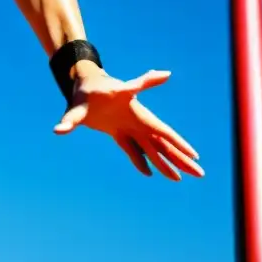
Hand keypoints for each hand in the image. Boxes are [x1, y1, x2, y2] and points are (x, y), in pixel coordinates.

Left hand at [53, 65, 203, 180]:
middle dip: (181, 159)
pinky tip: (149, 174)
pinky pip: (132, 149)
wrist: (81, 82)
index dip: (179, 143)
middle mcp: (136, 121)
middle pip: (162, 145)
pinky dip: (141, 161)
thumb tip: (60, 131)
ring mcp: (127, 127)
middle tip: (200, 174)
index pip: (162, 132)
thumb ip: (76, 118)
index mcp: (136, 114)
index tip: (195, 154)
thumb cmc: (89, 90)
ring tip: (178, 180)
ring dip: (164, 164)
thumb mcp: (86, 101)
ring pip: (150, 149)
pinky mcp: (116, 130)